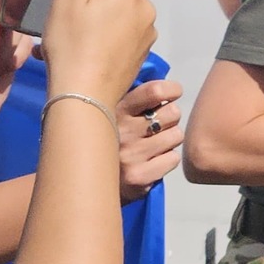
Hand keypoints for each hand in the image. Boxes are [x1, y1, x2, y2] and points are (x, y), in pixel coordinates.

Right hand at [43, 0, 156, 108]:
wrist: (84, 95)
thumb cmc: (71, 43)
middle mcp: (145, 3)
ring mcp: (147, 27)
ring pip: (123, 0)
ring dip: (101, 1)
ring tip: (72, 20)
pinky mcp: (142, 46)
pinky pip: (125, 23)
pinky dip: (107, 22)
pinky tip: (86, 38)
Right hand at [115, 79, 183, 200]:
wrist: (86, 180)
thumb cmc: (110, 139)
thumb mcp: (114, 112)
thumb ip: (136, 97)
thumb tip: (164, 84)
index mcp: (115, 109)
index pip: (155, 91)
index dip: (171, 90)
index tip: (170, 95)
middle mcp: (121, 131)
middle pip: (173, 112)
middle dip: (169, 118)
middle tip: (155, 126)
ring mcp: (129, 156)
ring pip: (176, 135)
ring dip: (168, 139)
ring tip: (150, 144)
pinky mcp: (137, 178)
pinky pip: (173, 158)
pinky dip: (167, 159)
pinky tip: (150, 161)